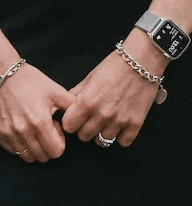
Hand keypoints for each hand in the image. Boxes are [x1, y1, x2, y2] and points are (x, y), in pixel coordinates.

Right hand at [0, 60, 70, 161]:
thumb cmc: (31, 81)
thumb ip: (75, 109)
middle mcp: (23, 130)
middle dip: (48, 147)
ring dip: (34, 148)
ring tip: (33, 131)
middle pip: (42, 157)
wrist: (1, 73)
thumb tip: (82, 123)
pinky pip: (12, 150)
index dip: (60, 142)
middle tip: (45, 130)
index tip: (55, 127)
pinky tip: (22, 131)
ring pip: (27, 157)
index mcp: (40, 122)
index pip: (56, 152)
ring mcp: (8, 132)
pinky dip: (20, 146)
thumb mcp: (58, 92)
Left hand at [62, 32, 164, 147]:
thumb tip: (64, 107)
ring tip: (103, 123)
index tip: (74, 119)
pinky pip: (123, 142)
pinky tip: (118, 127)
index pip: (69, 126)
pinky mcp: (136, 124)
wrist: (141, 63)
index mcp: (86, 102)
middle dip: (83, 129)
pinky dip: (120, 136)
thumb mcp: (88, 79)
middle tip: (88, 121)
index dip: (69, 123)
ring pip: (102, 141)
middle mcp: (102, 114)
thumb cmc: (112, 68)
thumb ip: (76, 94)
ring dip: (101, 133)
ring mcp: (120, 121)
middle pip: (84, 136)